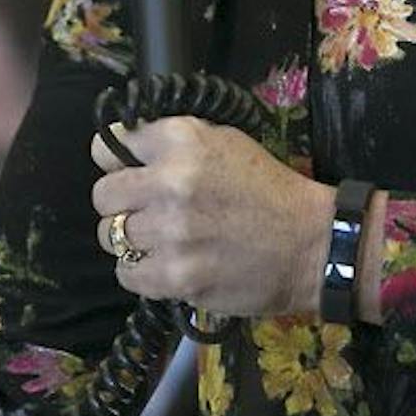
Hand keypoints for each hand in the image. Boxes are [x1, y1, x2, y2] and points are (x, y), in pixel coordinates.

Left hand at [90, 117, 332, 318]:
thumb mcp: (224, 142)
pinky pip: (126, 274)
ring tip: (161, 241)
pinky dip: (140, 273)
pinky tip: (166, 265)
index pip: (109, 144)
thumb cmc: (268, 189)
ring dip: (131, 240)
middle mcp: (171, 181)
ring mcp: (172, 232)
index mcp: (182, 140)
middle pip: (103, 194)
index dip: (116, 160)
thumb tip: (125, 149)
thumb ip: (173, 141)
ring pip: (111, 236)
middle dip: (119, 203)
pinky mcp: (177, 276)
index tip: (128, 171)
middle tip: (145, 211)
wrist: (312, 244)